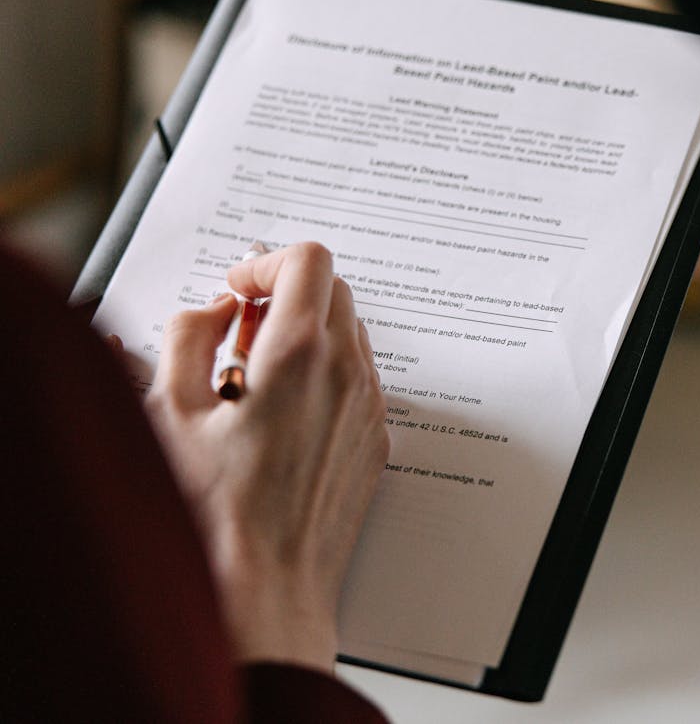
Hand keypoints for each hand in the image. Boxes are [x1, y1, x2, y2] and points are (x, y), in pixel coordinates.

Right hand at [145, 242, 389, 671]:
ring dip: (306, 333)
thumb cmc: (212, 514)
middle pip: (335, 290)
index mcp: (299, 355)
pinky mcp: (375, 442)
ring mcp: (369, 409)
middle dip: (286, 292)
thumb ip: (190, 336)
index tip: (236, 287)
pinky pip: (359, 380)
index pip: (310, 260)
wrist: (266, 591)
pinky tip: (281, 413)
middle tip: (239, 329)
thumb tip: (217, 310)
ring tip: (253, 376)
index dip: (267, 260)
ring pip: (350, 335)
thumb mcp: (172, 411)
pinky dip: (324, 373)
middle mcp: (348, 375)